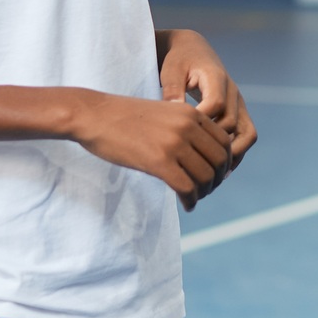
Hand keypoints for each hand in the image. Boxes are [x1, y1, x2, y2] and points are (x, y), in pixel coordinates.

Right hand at [71, 91, 236, 209]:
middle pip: (219, 160)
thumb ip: (184, 126)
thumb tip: (199, 149)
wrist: (93, 115)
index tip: (215, 174)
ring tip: (194, 198)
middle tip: (206, 189)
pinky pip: (186, 187)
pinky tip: (186, 205)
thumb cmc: (123, 116)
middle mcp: (187, 126)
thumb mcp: (163, 112)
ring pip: (205, 176)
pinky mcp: (158, 161)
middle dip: (217, 179)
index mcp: (190, 113)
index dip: (224, 162)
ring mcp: (174, 143)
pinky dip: (190, 200)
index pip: (224, 141)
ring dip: (204, 192)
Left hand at [159, 31, 256, 171]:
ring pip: (247, 134)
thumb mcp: (171, 70)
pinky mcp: (239, 112)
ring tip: (214, 174)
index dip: (200, 124)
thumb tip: (172, 111)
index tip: (181, 140)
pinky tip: (219, 168)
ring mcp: (239, 103)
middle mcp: (233, 91)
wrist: (194, 50)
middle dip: (215, 145)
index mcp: (216, 78)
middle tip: (195, 165)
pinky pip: (245, 136)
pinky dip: (235, 153)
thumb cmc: (179, 60)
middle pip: (232, 124)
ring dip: (232, 155)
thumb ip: (172, 89)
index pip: (215, 105)